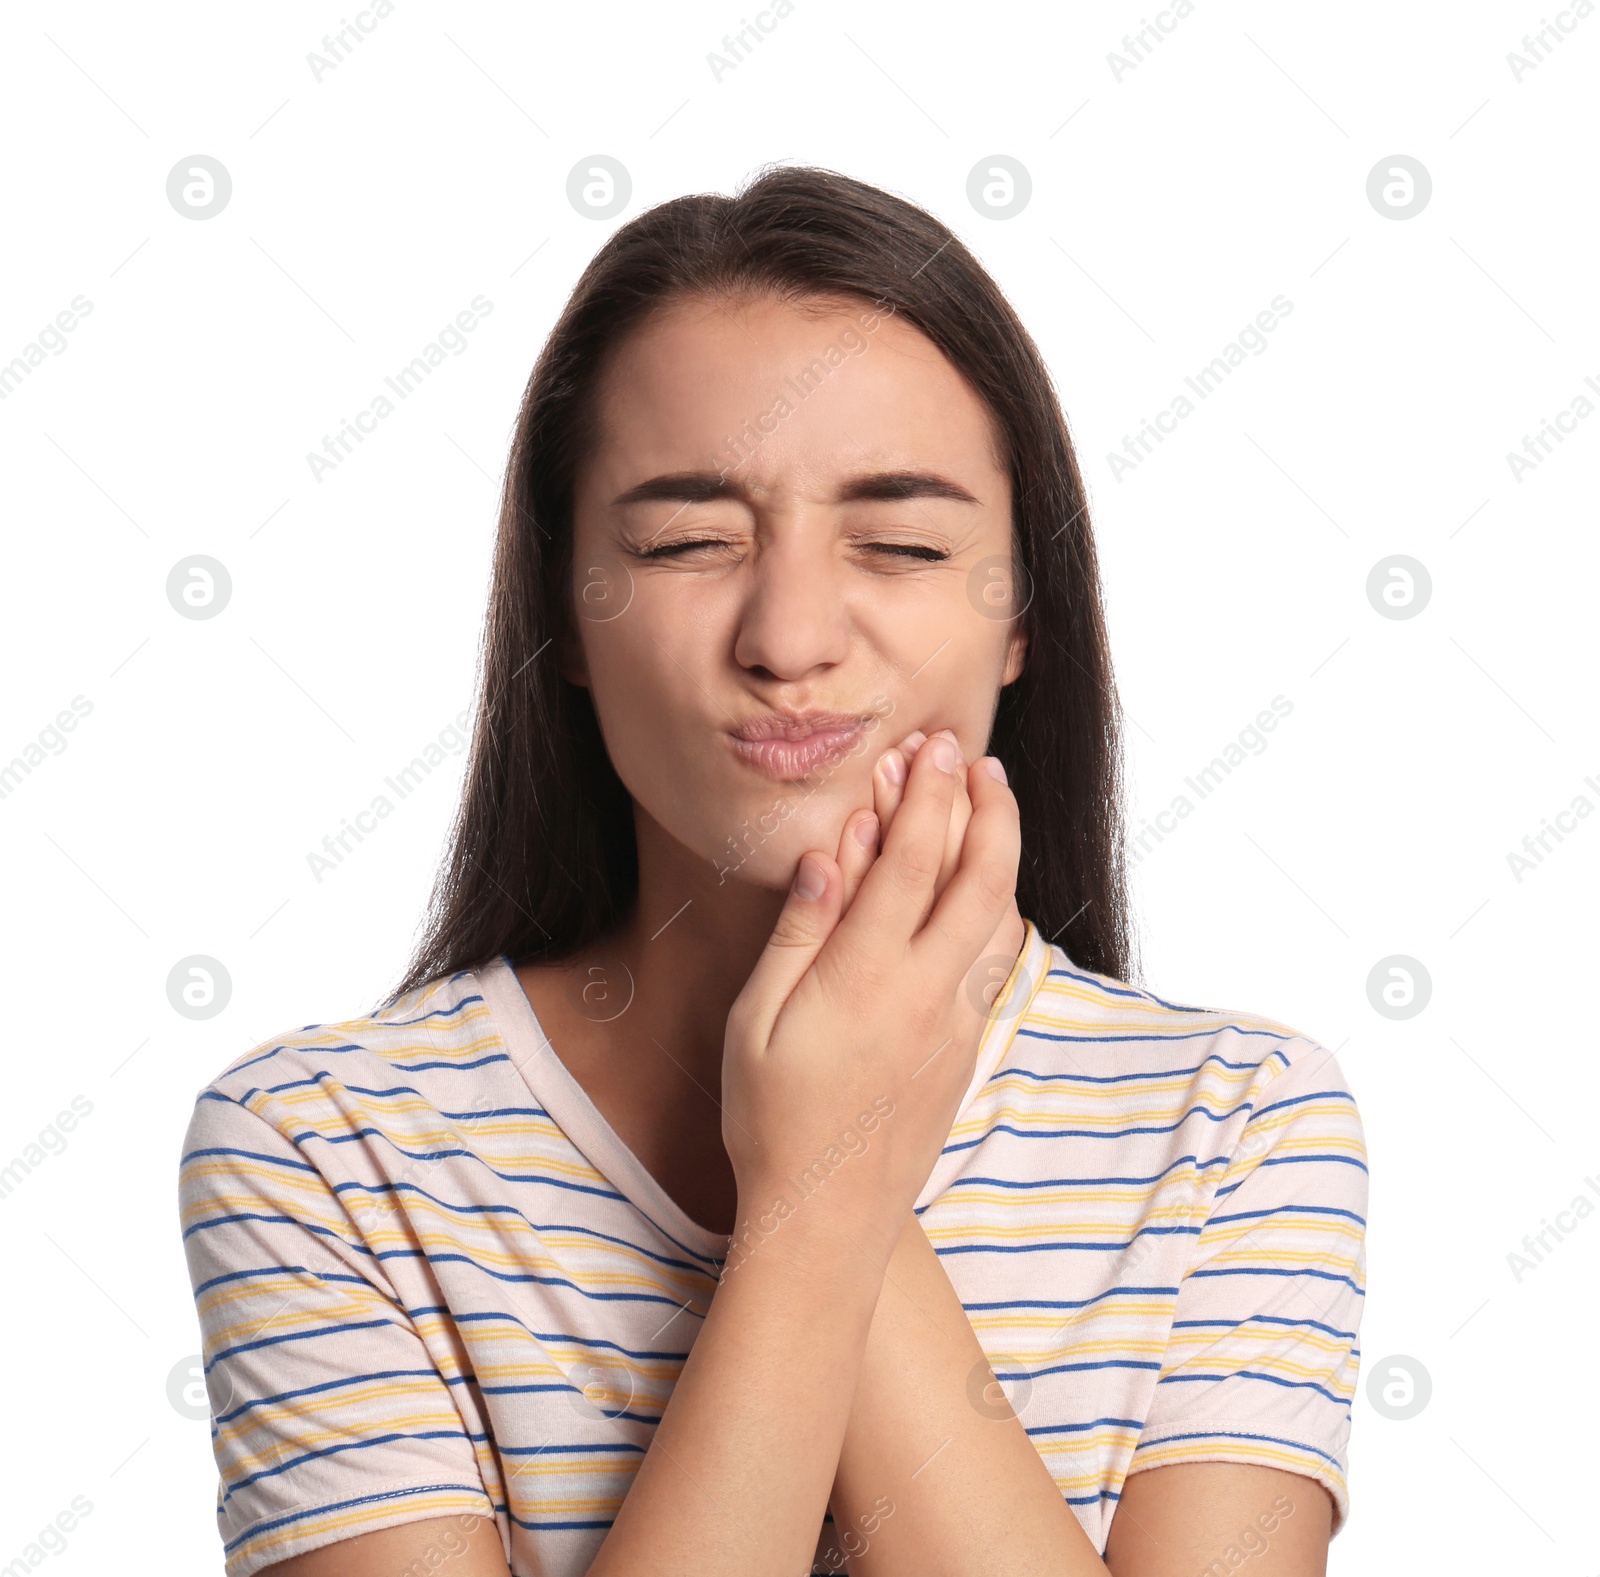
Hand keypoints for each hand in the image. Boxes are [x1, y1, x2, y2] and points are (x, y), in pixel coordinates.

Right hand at [721, 733, 1019, 1258]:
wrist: (827, 1215)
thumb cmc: (771, 1116)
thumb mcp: (756, 1020)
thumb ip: (799, 929)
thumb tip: (834, 849)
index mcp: (865, 978)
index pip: (912, 861)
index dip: (928, 794)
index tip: (934, 748)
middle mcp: (926, 993)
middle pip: (982, 877)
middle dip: (987, 807)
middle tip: (979, 760)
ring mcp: (956, 1023)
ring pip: (1003, 917)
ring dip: (1000, 853)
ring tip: (988, 806)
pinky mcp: (967, 1048)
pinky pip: (995, 959)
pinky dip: (996, 906)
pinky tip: (981, 888)